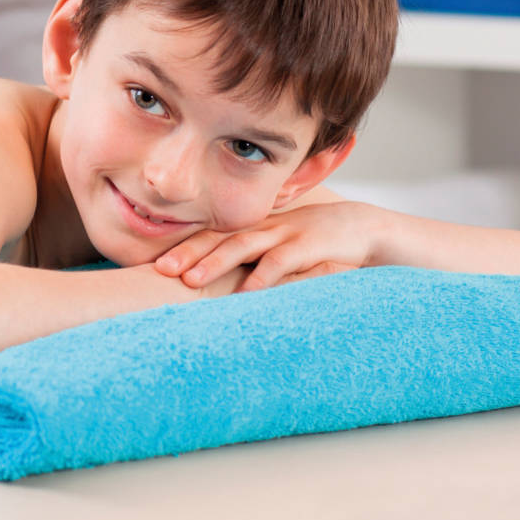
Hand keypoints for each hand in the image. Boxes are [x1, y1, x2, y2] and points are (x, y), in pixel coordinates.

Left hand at [152, 201, 385, 292]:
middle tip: (161, 270)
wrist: (363, 227)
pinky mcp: (311, 245)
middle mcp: (263, 228)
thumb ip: (252, 261)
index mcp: (253, 229)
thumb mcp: (279, 248)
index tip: (156, 265)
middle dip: (188, 253)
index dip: (183, 248)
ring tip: (190, 281)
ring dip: (215, 263)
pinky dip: (263, 276)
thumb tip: (216, 286)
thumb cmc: (314, 243)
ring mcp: (286, 233)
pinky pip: (283, 260)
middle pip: (219, 238)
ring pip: (243, 245)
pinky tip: (247, 292)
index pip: (211, 235)